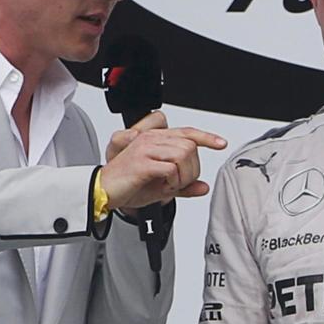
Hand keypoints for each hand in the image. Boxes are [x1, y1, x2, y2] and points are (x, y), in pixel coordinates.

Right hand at [100, 111, 227, 209]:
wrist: (102, 192)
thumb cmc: (128, 185)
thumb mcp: (161, 188)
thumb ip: (183, 186)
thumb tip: (203, 187)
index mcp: (156, 139)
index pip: (187, 132)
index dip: (206, 137)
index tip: (221, 143)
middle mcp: (151, 139)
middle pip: (190, 146)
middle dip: (191, 170)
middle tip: (179, 183)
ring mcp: (145, 149)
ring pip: (183, 155)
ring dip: (182, 176)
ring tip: (169, 185)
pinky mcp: (141, 162)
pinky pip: (171, 168)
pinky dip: (172, 182)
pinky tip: (163, 188)